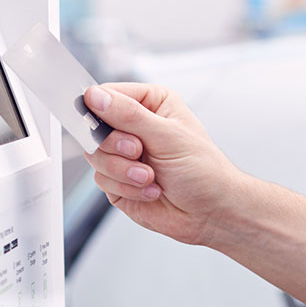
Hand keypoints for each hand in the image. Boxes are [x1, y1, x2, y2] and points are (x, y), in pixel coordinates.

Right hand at [83, 83, 247, 244]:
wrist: (211, 212)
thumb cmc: (203, 170)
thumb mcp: (167, 135)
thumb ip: (129, 115)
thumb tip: (95, 97)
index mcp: (150, 104)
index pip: (107, 95)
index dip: (98, 108)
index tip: (102, 122)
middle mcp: (134, 127)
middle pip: (94, 127)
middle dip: (116, 145)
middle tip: (138, 151)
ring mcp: (124, 156)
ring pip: (95, 156)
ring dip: (124, 171)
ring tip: (151, 177)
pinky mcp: (119, 181)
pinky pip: (102, 180)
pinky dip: (127, 188)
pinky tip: (151, 191)